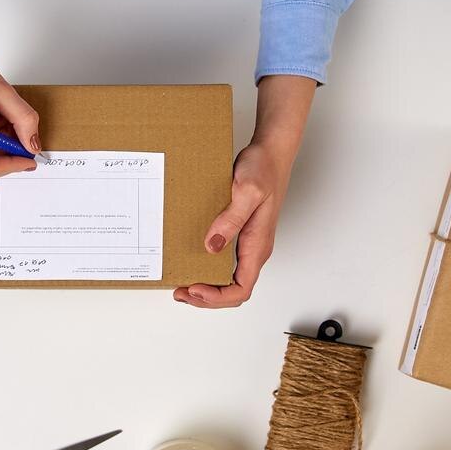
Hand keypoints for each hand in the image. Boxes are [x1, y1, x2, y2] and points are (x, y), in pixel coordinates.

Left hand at [175, 75, 314, 308]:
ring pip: (228, 278)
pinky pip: (224, 261)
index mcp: (258, 245)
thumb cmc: (264, 168)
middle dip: (206, 298)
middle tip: (180, 292)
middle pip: (233, 289)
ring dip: (206, 286)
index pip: (241, 288)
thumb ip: (231, 220)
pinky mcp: (239, 233)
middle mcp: (254, 248)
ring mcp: (247, 242)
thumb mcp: (247, 191)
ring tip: (182, 284)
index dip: (217, 296)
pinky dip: (206, 268)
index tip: (194, 287)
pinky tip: (191, 260)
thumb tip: (212, 246)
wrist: (270, 151)